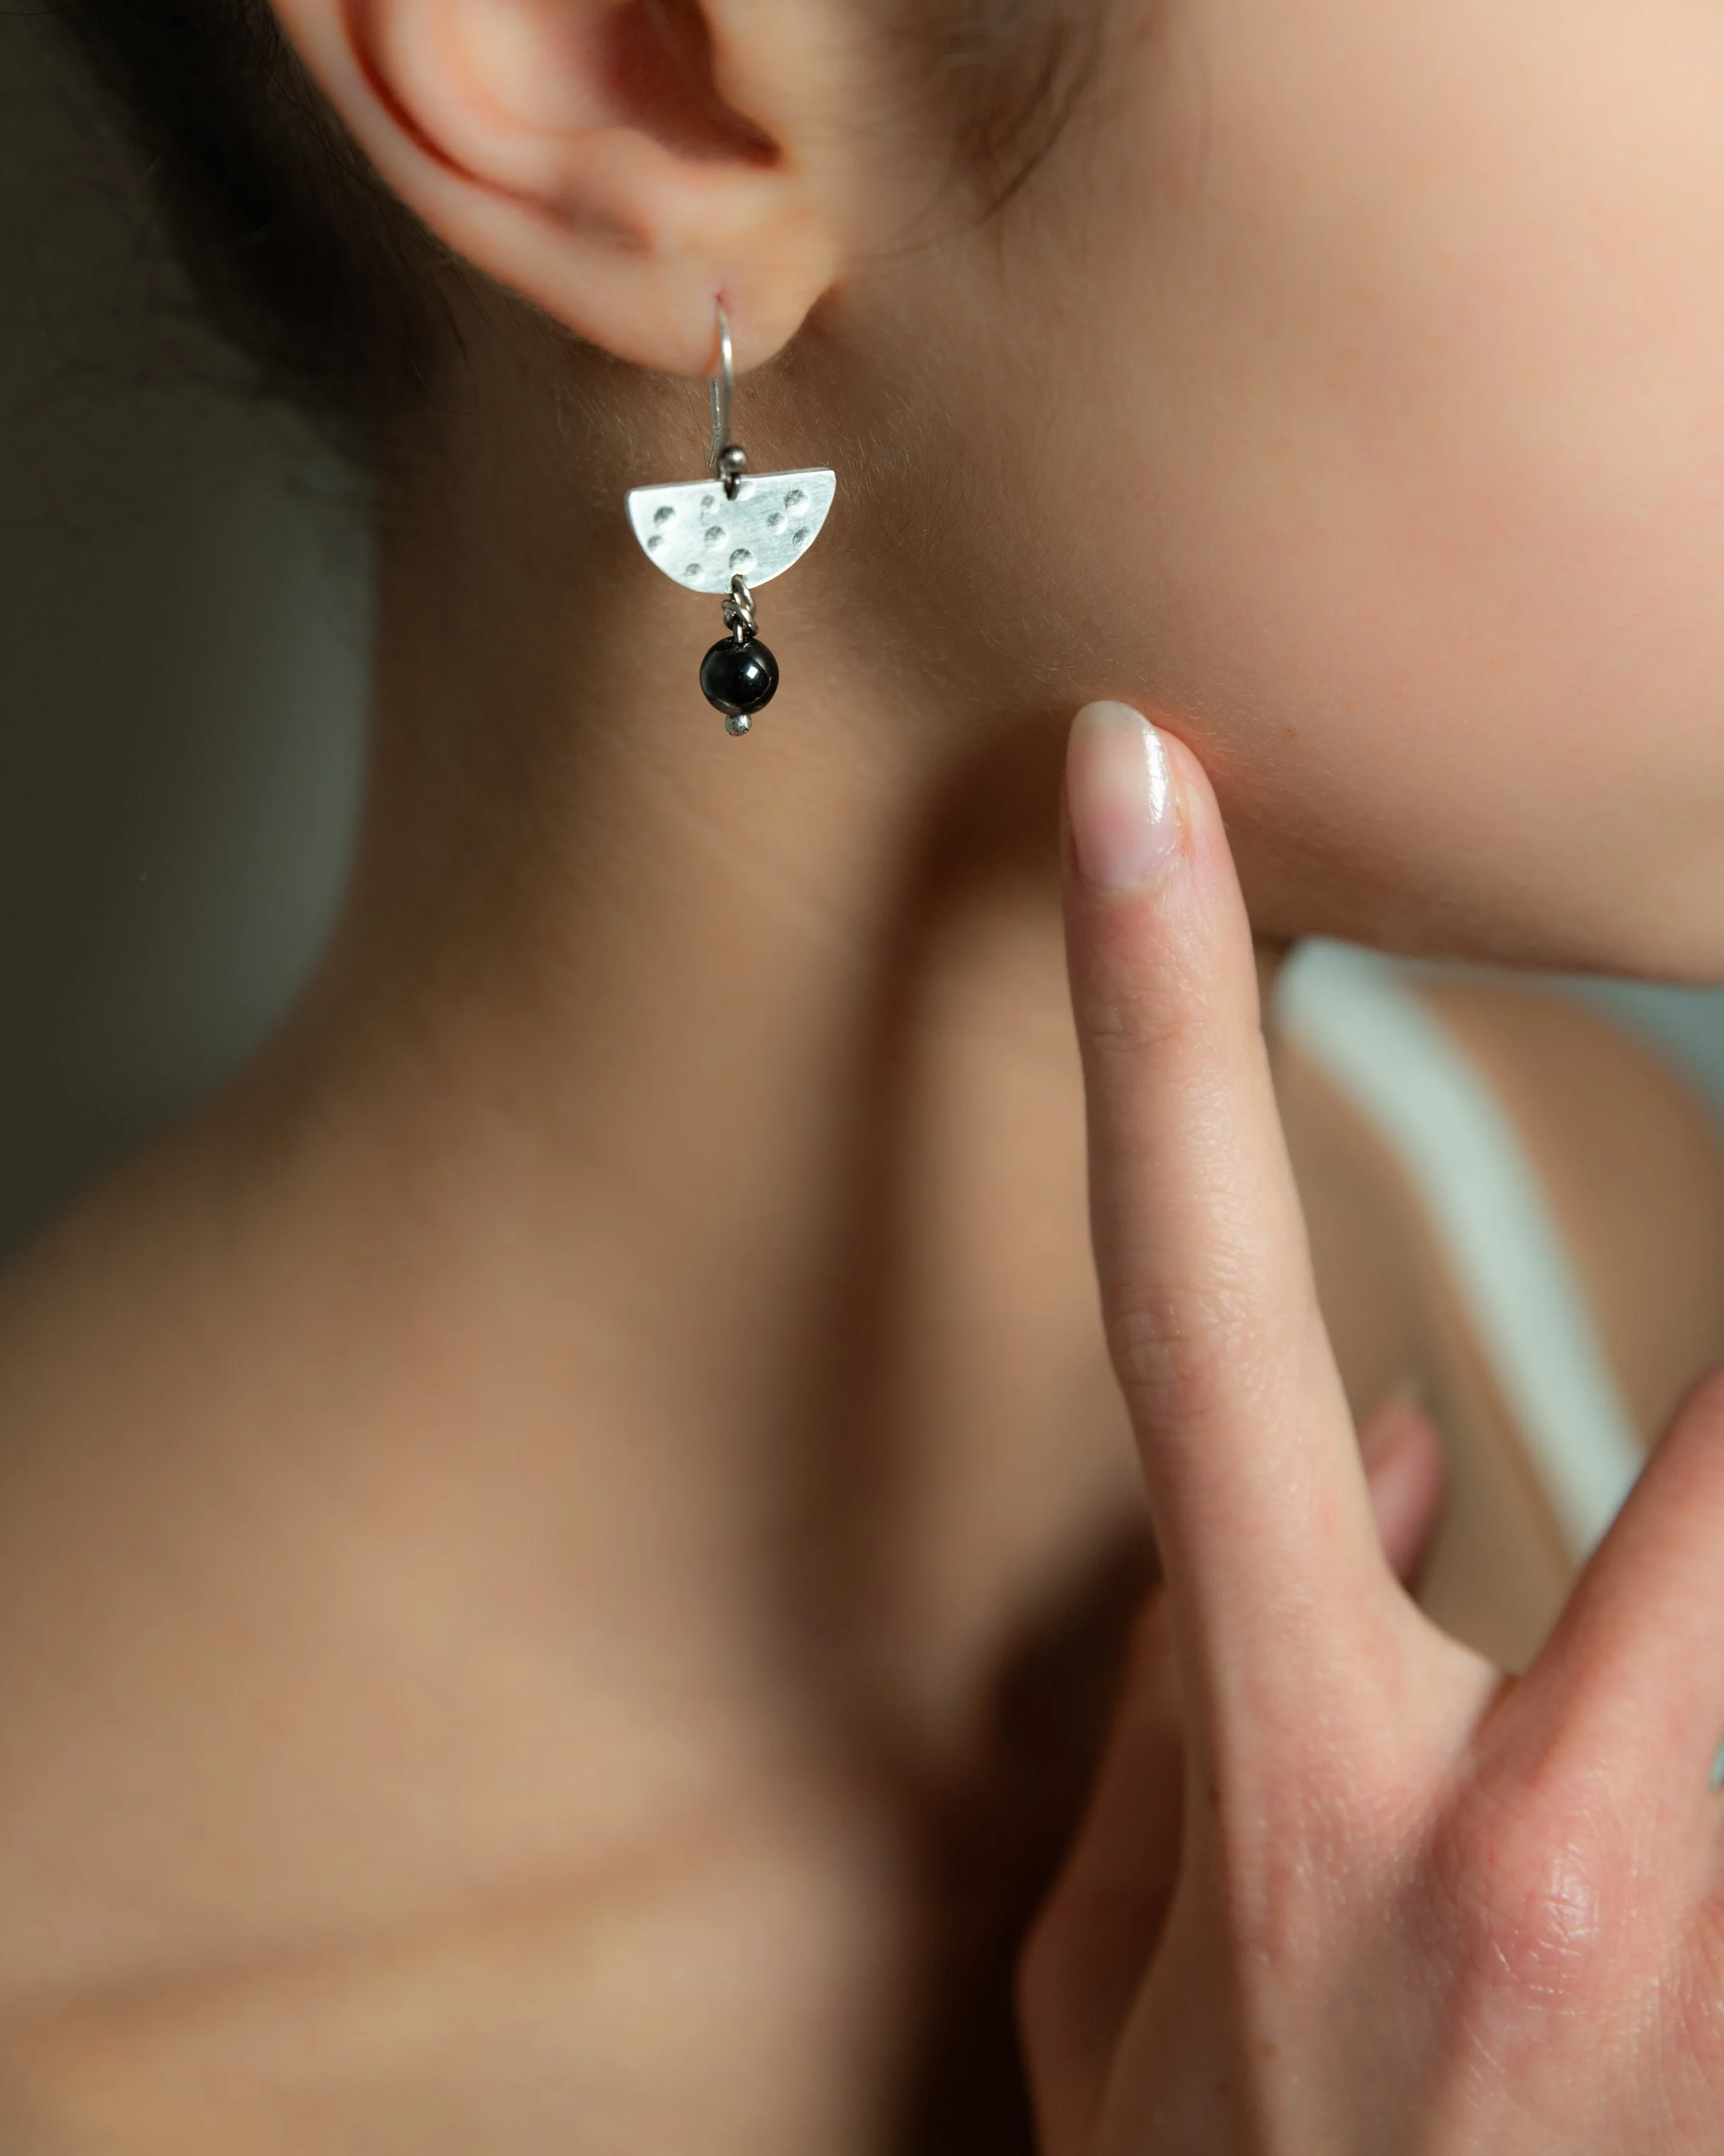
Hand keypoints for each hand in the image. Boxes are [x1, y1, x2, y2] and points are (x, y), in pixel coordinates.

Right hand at [1021, 703, 1723, 2154]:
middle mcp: (1570, 1838)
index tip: (1141, 790)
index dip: (1149, 1025)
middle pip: (1720, 1425)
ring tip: (1603, 1570)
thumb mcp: (1119, 1994)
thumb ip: (1199, 1701)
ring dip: (1717, 1503)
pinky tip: (1658, 1613)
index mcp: (1326, 1791)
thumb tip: (1354, 1440)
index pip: (1188, 1309)